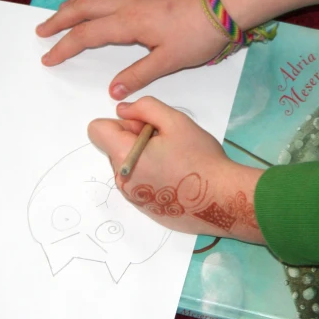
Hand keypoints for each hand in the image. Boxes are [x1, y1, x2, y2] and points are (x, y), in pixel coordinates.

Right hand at [36, 0, 228, 99]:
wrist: (228, 3)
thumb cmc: (201, 34)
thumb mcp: (169, 61)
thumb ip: (138, 74)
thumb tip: (113, 91)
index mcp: (128, 22)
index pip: (86, 35)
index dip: (64, 47)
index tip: (48, 57)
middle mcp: (128, 0)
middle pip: (83, 7)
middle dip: (59, 19)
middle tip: (42, 30)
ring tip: (64, 8)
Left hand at [87, 97, 265, 243]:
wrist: (222, 200)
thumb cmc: (200, 158)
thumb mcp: (176, 121)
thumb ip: (145, 108)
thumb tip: (123, 110)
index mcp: (124, 156)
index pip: (96, 130)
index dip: (120, 122)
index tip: (144, 127)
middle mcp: (122, 181)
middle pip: (114, 148)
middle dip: (134, 140)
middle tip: (167, 142)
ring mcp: (133, 199)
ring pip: (128, 166)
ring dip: (144, 158)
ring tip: (174, 160)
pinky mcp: (146, 210)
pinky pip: (139, 185)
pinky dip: (152, 177)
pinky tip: (176, 178)